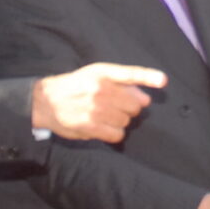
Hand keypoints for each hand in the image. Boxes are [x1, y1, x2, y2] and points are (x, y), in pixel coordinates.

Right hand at [32, 64, 169, 142]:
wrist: (46, 101)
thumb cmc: (75, 87)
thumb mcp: (94, 75)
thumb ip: (120, 82)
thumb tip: (144, 97)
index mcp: (102, 73)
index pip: (130, 73)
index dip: (148, 77)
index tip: (163, 81)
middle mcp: (100, 89)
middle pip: (134, 105)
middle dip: (129, 108)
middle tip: (115, 107)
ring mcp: (96, 109)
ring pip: (126, 121)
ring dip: (120, 121)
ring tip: (105, 116)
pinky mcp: (90, 126)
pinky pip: (117, 134)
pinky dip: (114, 133)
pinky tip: (103, 127)